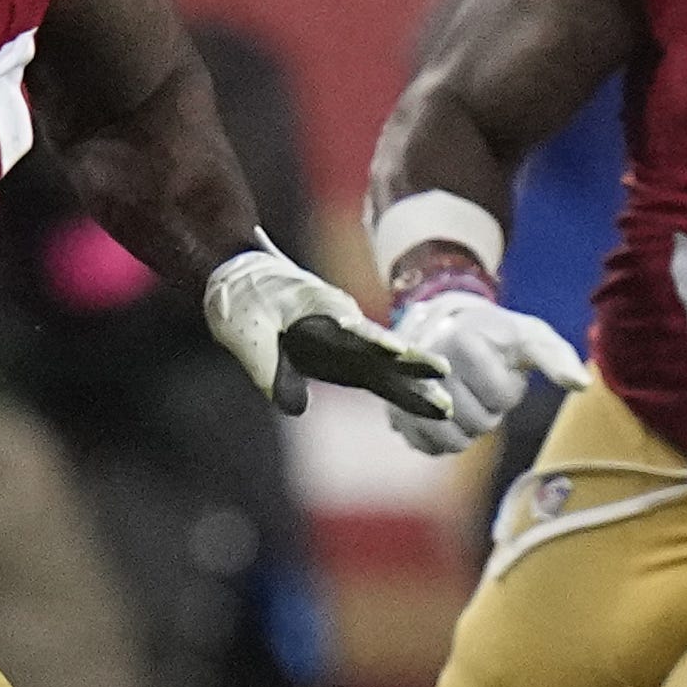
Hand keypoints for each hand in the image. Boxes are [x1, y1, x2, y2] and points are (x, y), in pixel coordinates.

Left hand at [202, 236, 451, 421]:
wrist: (241, 278)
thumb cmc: (242, 301)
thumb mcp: (247, 333)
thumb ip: (268, 367)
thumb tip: (295, 409)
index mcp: (320, 314)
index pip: (354, 333)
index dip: (377, 344)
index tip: (399, 353)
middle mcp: (343, 326)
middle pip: (382, 348)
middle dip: (412, 363)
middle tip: (443, 374)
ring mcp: (347, 341)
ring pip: (386, 365)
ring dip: (414, 383)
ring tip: (444, 404)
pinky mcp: (346, 357)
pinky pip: (378, 375)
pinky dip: (402, 390)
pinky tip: (429, 405)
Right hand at [385, 289, 588, 456]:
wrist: (444, 328)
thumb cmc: (496, 336)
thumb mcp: (531, 336)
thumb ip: (557, 358)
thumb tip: (582, 385)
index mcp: (461, 341)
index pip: (500, 398)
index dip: (508, 389)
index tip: (499, 369)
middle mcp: (426, 366)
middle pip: (477, 423)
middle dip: (488, 410)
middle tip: (481, 386)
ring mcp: (405, 392)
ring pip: (452, 441)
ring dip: (468, 428)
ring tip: (465, 400)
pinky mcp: (395, 414)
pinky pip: (429, 448)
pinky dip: (444, 438)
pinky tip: (446, 414)